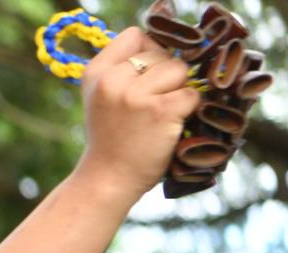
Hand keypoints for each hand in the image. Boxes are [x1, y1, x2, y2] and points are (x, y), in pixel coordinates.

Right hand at [74, 27, 200, 199]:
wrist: (107, 181)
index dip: (149, 53)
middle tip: (151, 107)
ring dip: (179, 91)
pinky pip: (191, 95)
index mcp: (95, 72)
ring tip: (161, 116)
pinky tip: (171, 126)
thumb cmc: (111, 141)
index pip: (135, 36)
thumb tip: (165, 52)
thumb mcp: (102, 98)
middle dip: (165, 77)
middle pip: (161, 53)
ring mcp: (135, 95)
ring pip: (179, 70)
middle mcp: (112, 79)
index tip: (148, 77)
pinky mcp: (160, 111)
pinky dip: (189, 110)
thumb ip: (122, 71)